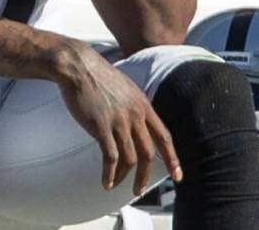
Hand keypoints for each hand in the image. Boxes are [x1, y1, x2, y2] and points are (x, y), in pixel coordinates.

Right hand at [56, 40, 182, 194]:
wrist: (79, 67)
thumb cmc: (99, 78)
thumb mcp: (127, 89)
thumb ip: (135, 107)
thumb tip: (139, 124)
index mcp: (143, 105)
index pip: (164, 137)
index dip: (172, 159)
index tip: (178, 176)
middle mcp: (135, 115)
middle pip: (148, 153)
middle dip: (145, 176)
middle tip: (139, 190)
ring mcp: (118, 121)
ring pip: (130, 158)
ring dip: (124, 177)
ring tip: (117, 185)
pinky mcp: (100, 126)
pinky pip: (109, 157)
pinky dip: (109, 174)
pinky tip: (105, 183)